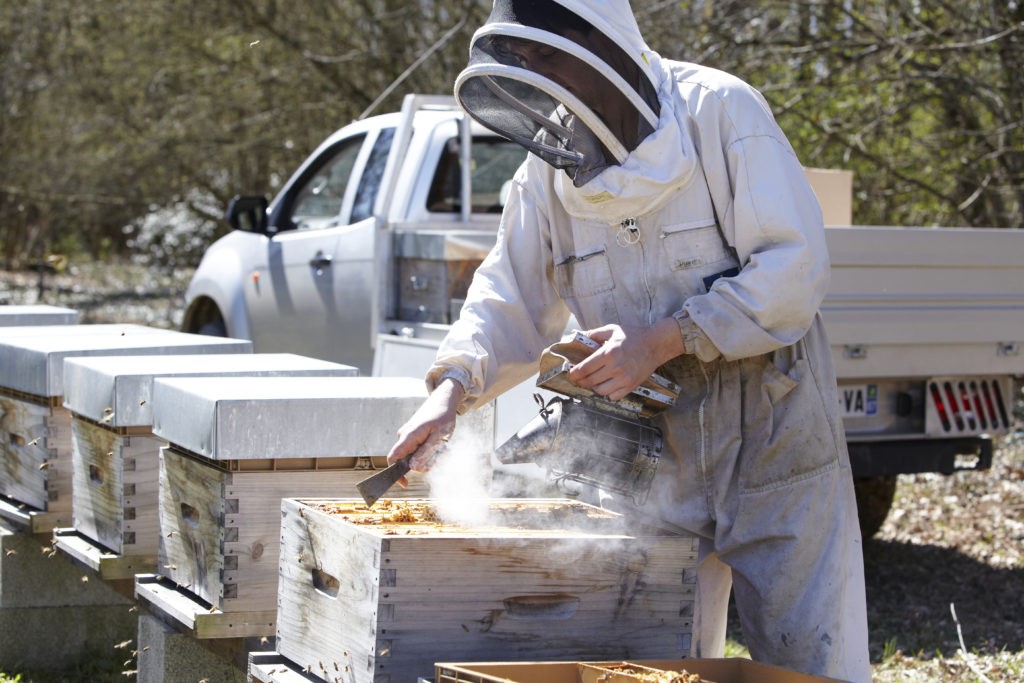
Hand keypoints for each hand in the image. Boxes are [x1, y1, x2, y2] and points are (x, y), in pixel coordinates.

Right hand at [385, 378, 463, 485]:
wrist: (444, 400)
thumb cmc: (442, 416)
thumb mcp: (439, 436)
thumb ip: (426, 452)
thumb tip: (413, 468)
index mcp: (408, 436)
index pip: (393, 458)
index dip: (396, 474)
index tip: (405, 483)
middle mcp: (404, 436)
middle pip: (407, 460)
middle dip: (422, 463)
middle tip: (440, 455)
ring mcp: (408, 435)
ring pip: (414, 455)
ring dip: (428, 456)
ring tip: (441, 446)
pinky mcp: (414, 435)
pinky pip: (418, 449)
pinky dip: (428, 451)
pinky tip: (438, 444)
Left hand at [567, 319, 683, 400]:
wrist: (656, 345)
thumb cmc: (633, 336)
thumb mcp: (612, 330)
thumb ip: (594, 334)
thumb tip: (578, 335)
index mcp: (609, 353)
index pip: (585, 368)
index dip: (574, 373)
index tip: (570, 374)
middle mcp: (616, 368)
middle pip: (590, 381)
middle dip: (580, 381)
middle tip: (577, 379)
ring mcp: (624, 379)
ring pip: (601, 391)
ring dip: (594, 387)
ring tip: (593, 381)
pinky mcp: (631, 386)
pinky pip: (614, 396)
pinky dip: (608, 393)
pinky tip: (607, 385)